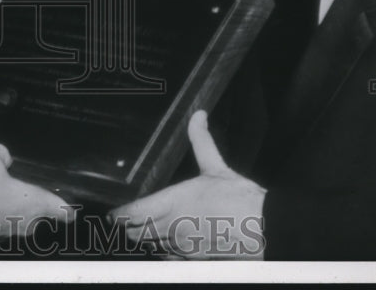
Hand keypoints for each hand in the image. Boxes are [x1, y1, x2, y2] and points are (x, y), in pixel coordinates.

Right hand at [0, 143, 73, 241]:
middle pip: (37, 220)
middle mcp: (23, 222)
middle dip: (37, 211)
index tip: (71, 213)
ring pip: (17, 225)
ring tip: (4, 198)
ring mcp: (5, 233)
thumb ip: (1, 155)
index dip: (66, 209)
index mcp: (33, 203)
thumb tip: (3, 155)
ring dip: (14, 214)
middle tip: (34, 200)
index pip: (58, 209)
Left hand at [111, 111, 265, 258]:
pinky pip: (169, 257)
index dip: (118, 214)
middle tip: (122, 222)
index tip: (112, 213)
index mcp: (172, 203)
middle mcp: (172, 227)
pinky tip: (168, 242)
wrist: (263, 229)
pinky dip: (164, 250)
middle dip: (127, 228)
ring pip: (151, 246)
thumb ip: (201, 140)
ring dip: (145, 239)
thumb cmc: (239, 199)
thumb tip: (198, 115)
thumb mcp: (216, 166)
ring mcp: (182, 246)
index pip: (133, 214)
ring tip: (141, 230)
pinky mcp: (193, 260)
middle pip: (136, 234)